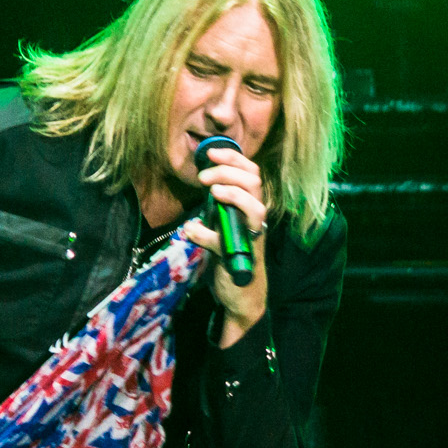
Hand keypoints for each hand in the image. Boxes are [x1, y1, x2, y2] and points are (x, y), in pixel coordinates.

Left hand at [179, 146, 268, 345]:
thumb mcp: (223, 223)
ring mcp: (251, 238)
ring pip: (255, 208)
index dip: (233, 159)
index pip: (251, 172)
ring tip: (212, 192)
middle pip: (254, 183)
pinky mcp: (239, 258)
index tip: (210, 153)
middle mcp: (257, 219)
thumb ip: (217, 204)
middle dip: (228, 172)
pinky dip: (205, 235)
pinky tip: (191, 230)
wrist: (241, 295)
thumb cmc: (232, 255)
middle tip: (204, 177)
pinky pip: (224, 242)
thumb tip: (203, 178)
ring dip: (233, 195)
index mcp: (252, 206)